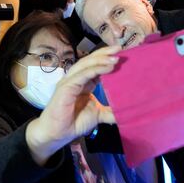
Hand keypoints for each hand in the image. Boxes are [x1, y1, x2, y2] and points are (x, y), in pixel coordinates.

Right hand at [26, 46, 120, 164]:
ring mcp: (69, 81)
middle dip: (104, 53)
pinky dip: (95, 69)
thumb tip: (126, 112)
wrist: (57, 134)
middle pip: (90, 60)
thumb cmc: (74, 122)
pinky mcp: (66, 87)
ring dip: (101, 59)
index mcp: (83, 82)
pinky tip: (108, 67)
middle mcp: (76, 78)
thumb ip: (110, 111)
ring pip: (85, 64)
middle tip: (119, 48)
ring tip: (115, 57)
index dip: (106, 59)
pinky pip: (82, 75)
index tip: (121, 55)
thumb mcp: (98, 115)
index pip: (95, 65)